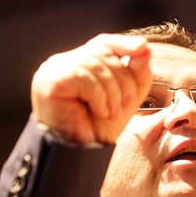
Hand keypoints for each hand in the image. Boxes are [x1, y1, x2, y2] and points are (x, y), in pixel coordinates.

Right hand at [30, 34, 151, 145]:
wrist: (81, 153)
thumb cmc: (98, 128)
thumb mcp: (126, 97)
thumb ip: (137, 73)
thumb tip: (144, 47)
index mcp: (79, 64)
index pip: (102, 43)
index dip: (123, 44)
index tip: (143, 49)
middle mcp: (63, 62)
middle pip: (103, 53)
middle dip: (123, 79)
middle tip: (125, 104)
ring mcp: (54, 69)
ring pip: (96, 64)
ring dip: (112, 92)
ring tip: (110, 112)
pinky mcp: (51, 80)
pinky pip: (85, 77)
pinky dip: (99, 97)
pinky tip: (98, 112)